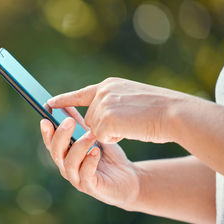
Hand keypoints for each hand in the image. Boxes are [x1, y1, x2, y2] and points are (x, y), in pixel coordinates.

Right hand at [40, 109, 139, 208]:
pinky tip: (96, 151)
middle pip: (56, 152)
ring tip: (90, 135)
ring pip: (69, 163)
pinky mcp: (91, 187)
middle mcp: (68, 167)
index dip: (47, 131)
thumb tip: (66, 104)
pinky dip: (89, 162)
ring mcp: (78, 178)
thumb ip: (80, 123)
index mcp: (66, 154)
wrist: (128, 176)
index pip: (51, 142)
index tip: (46, 118)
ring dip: (78, 147)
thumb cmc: (108, 155)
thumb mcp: (94, 136)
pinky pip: (86, 175)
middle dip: (61, 136)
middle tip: (69, 121)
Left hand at [48, 77, 181, 143]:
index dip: (65, 99)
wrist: (175, 113)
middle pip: (91, 118)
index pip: (82, 93)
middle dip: (104, 126)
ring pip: (95, 129)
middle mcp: (103, 92)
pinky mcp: (105, 120)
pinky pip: (102, 137)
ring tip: (132, 124)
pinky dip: (115, 138)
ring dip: (112, 133)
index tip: (48, 103)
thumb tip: (100, 119)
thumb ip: (113, 104)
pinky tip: (130, 130)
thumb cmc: (160, 109)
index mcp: (110, 85)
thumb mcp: (132, 99)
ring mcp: (103, 105)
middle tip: (128, 122)